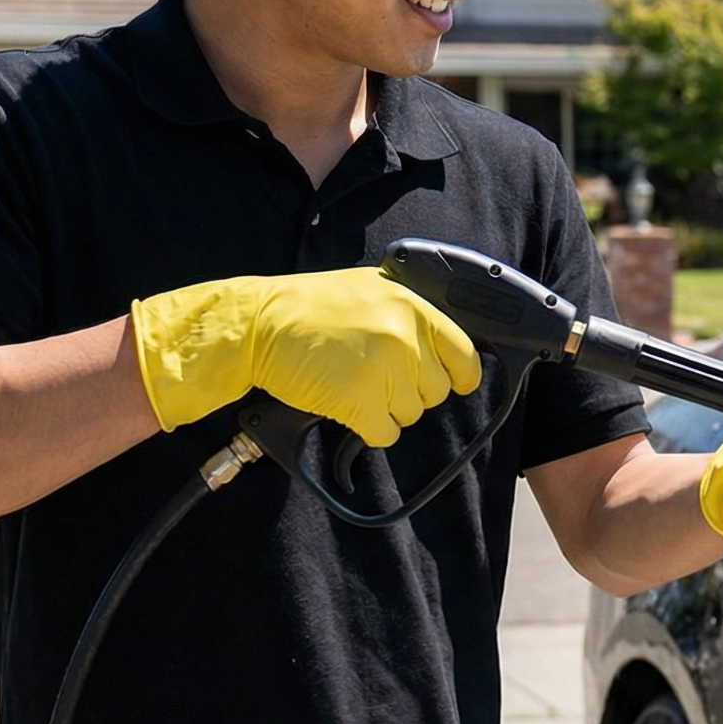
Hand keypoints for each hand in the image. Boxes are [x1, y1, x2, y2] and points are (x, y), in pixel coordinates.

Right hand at [130, 268, 480, 446]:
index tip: (456, 382)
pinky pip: (385, 434)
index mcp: (412, 308)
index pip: (463, 354)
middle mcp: (404, 338)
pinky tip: (348, 406)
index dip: (460, 375)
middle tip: (376, 377)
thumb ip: (408, 314)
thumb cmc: (308, 307)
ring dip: (385, 409)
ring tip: (353, 383)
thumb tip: (440, 345)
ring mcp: (383, 371)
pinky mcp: (359, 401)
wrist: (259, 324)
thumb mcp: (370, 289)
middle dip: (410, 391)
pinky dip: (369, 429)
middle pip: (435, 392)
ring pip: (410, 415)